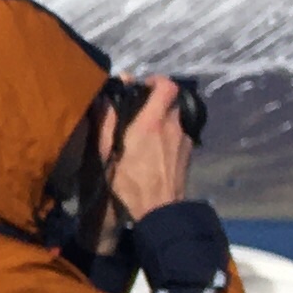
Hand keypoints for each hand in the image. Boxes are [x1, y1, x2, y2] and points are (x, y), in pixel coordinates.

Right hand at [109, 77, 194, 223]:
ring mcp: (185, 140)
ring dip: (163, 120)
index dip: (156, 80)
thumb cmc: (131, 184)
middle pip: (171, 101)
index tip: (143, 87)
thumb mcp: (108, 155)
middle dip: (157, 101)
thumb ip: (105, 124)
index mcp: (152, 122)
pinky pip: (180, 134)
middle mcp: (173, 126)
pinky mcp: (190, 153)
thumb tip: (102, 99)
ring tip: (147, 135)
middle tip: (140, 112)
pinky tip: (157, 152)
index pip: (166, 86)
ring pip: (176, 118)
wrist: (161, 211)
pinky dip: (170, 135)